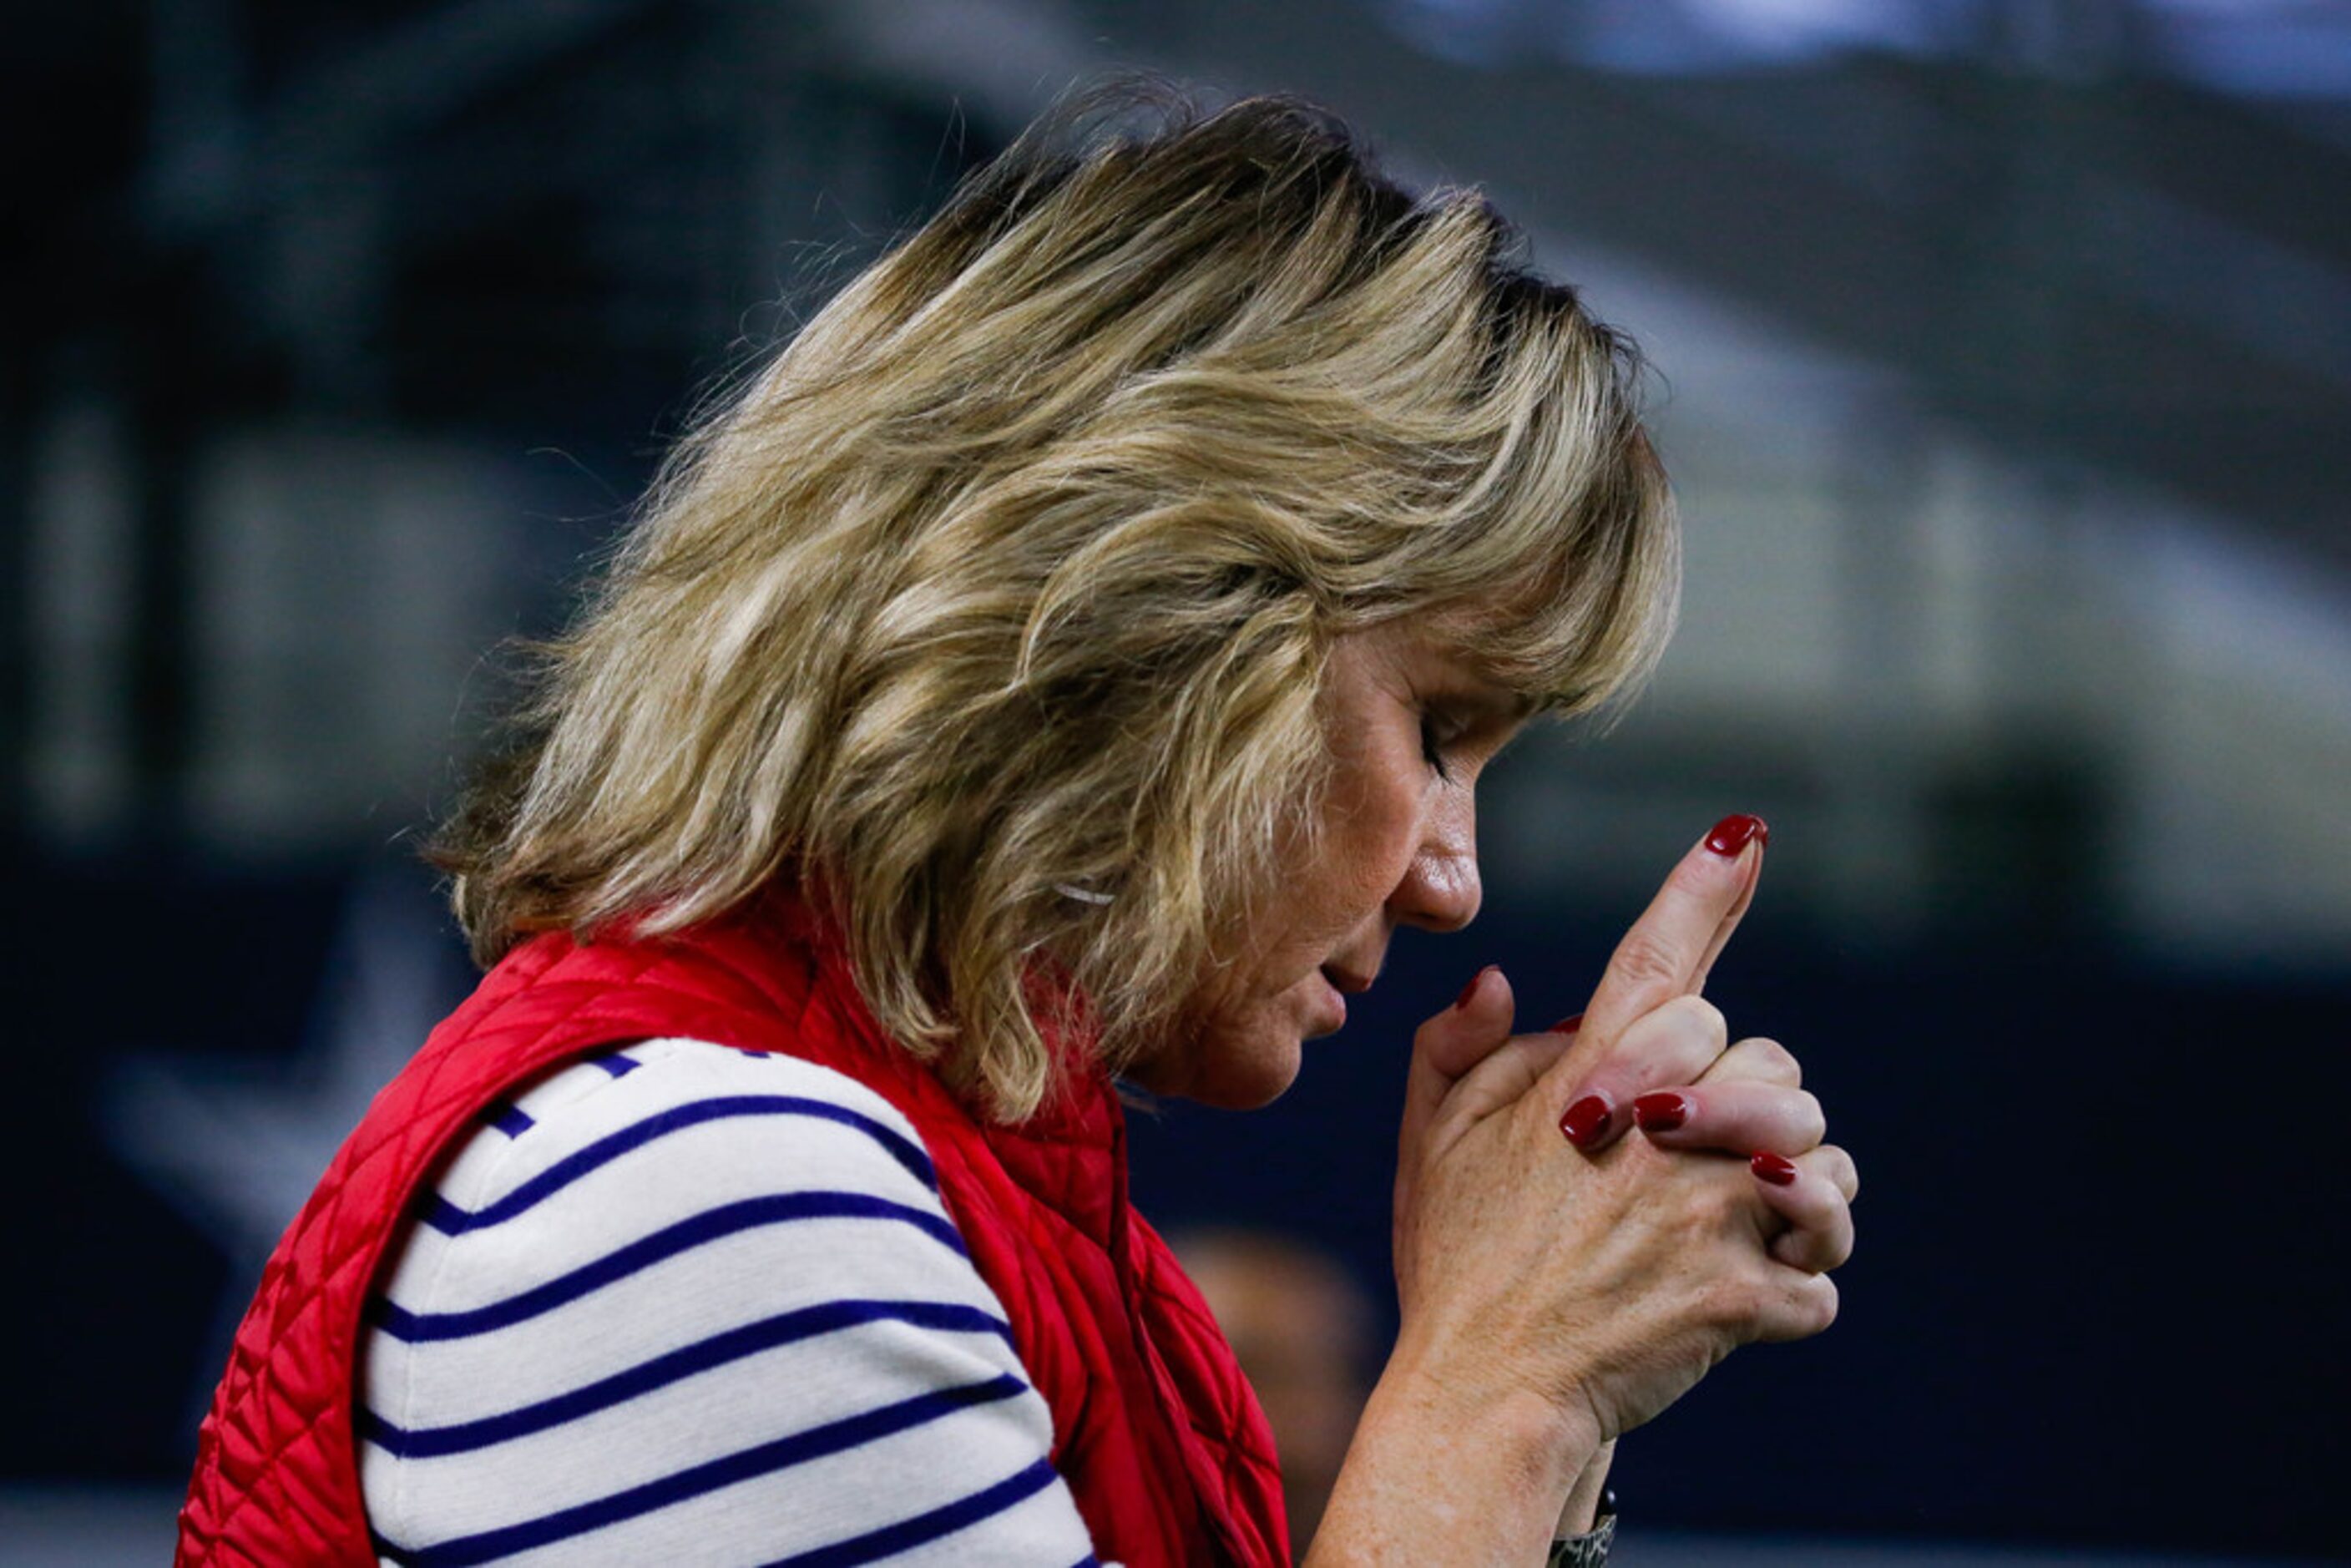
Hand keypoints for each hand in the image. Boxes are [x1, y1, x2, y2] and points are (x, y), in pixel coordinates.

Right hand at [1387, 819, 1843, 1456]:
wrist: (1483, 1393)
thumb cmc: (1458, 1264)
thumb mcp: (1428, 1143)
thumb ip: (1460, 1049)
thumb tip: (1501, 982)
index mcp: (1590, 1076)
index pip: (1656, 958)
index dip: (1702, 889)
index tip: (1744, 834)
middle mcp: (1660, 1125)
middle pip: (1773, 1061)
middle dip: (1751, 1103)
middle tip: (1695, 1159)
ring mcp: (1707, 1207)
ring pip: (1824, 1160)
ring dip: (1797, 1192)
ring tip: (1736, 1229)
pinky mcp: (1745, 1290)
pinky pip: (1822, 1268)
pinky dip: (1796, 1287)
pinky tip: (1744, 1304)